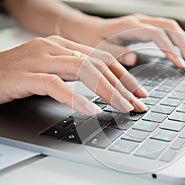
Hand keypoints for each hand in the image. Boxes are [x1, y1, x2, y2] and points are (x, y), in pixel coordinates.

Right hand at [0, 35, 147, 114]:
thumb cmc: (18, 75)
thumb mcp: (52, 70)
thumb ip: (75, 73)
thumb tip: (103, 84)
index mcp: (64, 46)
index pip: (103, 59)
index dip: (125, 77)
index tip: (138, 93)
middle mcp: (55, 48)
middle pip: (99, 64)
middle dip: (123, 86)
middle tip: (138, 104)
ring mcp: (41, 59)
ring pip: (84, 71)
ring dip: (108, 91)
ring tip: (123, 107)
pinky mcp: (27, 75)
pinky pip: (57, 86)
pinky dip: (77, 99)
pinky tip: (92, 110)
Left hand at [60, 14, 184, 66]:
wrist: (84, 28)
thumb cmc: (90, 39)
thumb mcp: (99, 49)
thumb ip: (116, 53)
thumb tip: (134, 59)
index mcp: (129, 27)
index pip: (158, 35)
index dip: (171, 50)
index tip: (180, 64)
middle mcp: (138, 21)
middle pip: (170, 27)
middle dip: (184, 44)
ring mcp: (142, 22)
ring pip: (170, 26)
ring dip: (183, 41)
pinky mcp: (143, 26)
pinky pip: (164, 29)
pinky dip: (175, 39)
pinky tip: (179, 49)